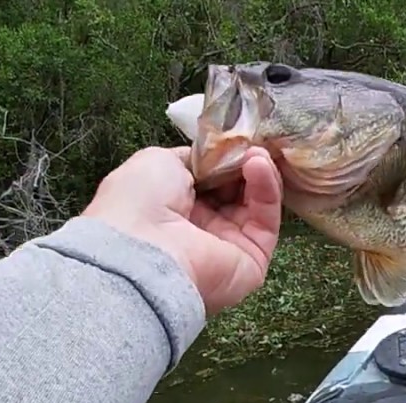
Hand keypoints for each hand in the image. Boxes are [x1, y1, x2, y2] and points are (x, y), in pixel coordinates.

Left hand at [82, 145, 282, 315]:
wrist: (143, 251)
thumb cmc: (139, 202)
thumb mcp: (159, 161)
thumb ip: (193, 158)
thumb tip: (217, 157)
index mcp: (174, 207)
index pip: (211, 179)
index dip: (224, 157)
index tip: (234, 138)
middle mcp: (201, 228)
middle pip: (236, 190)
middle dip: (244, 163)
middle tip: (249, 143)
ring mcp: (229, 246)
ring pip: (256, 204)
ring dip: (258, 172)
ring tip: (256, 152)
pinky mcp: (252, 261)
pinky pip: (266, 221)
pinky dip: (267, 190)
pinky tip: (258, 166)